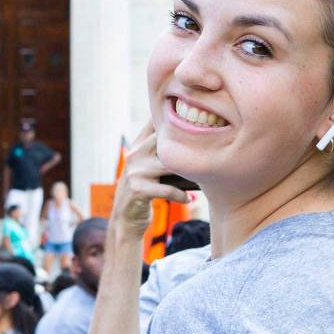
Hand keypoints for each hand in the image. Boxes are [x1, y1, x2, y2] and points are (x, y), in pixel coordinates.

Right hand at [109, 121, 191, 236]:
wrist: (126, 218)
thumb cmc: (146, 189)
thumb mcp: (147, 166)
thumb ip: (161, 150)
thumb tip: (194, 135)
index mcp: (138, 145)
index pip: (154, 122)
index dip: (172, 116)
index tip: (194, 115)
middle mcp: (135, 154)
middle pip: (165, 140)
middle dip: (187, 145)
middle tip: (208, 149)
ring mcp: (135, 171)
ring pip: (170, 165)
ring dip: (188, 173)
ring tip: (201, 177)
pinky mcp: (138, 189)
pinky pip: (168, 189)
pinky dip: (181, 195)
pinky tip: (188, 199)